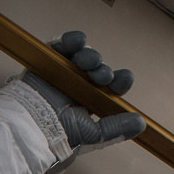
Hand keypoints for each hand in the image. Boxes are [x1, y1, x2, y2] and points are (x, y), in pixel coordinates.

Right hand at [21, 31, 144, 150]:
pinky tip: (78, 42)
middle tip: (101, 76)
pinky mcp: (49, 60)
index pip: (110, 86)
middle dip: (103, 70)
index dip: (120, 80)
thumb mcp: (94, 133)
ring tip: (89, 62)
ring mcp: (64, 71)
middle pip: (98, 68)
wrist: (33, 124)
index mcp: (89, 100)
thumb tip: (141, 124)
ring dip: (90, 56)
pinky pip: (63, 44)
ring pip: (84, 55)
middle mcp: (78, 84)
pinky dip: (72, 39)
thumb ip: (117, 127)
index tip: (124, 79)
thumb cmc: (57, 132)